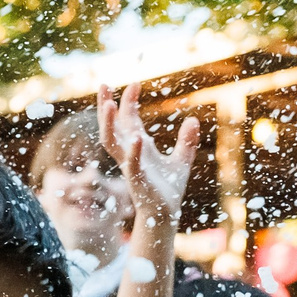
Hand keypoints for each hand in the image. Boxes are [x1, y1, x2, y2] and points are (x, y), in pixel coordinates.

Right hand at [96, 83, 199, 227]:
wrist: (166, 213)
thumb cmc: (169, 188)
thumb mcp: (182, 160)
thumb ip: (187, 141)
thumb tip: (193, 120)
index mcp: (138, 146)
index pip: (128, 119)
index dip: (129, 101)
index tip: (135, 83)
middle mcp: (129, 153)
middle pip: (111, 126)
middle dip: (106, 106)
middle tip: (103, 85)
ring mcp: (130, 165)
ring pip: (110, 142)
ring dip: (108, 124)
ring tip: (108, 105)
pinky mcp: (137, 179)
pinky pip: (131, 163)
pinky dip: (133, 151)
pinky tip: (138, 137)